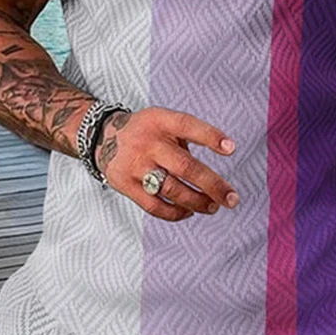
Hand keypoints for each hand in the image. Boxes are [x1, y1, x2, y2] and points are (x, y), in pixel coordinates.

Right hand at [93, 106, 238, 221]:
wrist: (103, 137)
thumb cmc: (146, 132)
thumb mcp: (163, 121)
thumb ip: (186, 139)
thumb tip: (213, 173)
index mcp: (159, 121)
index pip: (187, 125)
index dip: (210, 136)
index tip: (231, 148)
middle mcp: (148, 143)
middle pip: (185, 167)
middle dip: (213, 185)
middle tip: (232, 198)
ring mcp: (135, 165)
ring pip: (172, 190)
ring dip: (198, 202)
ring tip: (213, 206)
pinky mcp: (126, 185)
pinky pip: (154, 206)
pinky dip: (175, 212)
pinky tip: (189, 211)